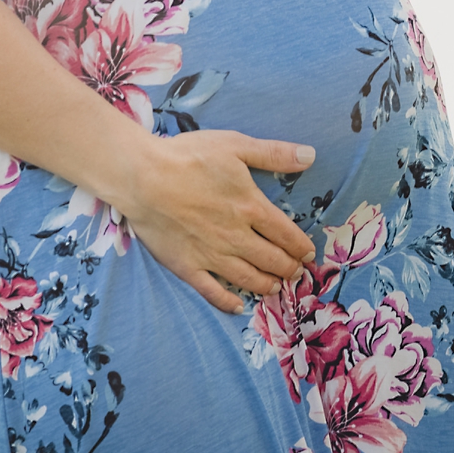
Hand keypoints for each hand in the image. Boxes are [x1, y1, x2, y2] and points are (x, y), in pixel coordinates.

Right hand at [113, 130, 318, 313]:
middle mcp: (236, 236)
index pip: (286, 233)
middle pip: (271, 259)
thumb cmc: (189, 157)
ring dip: (266, 285)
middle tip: (297, 274)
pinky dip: (227, 302)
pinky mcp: (186, 266)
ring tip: (276, 289)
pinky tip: (238, 307)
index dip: (301, 246)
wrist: (143, 177)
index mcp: (251, 207)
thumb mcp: (236, 145)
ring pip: (247, 278)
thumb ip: (274, 153)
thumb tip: (310, 155)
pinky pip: (211, 291)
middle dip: (289, 268)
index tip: (309, 254)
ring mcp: (211, 254)